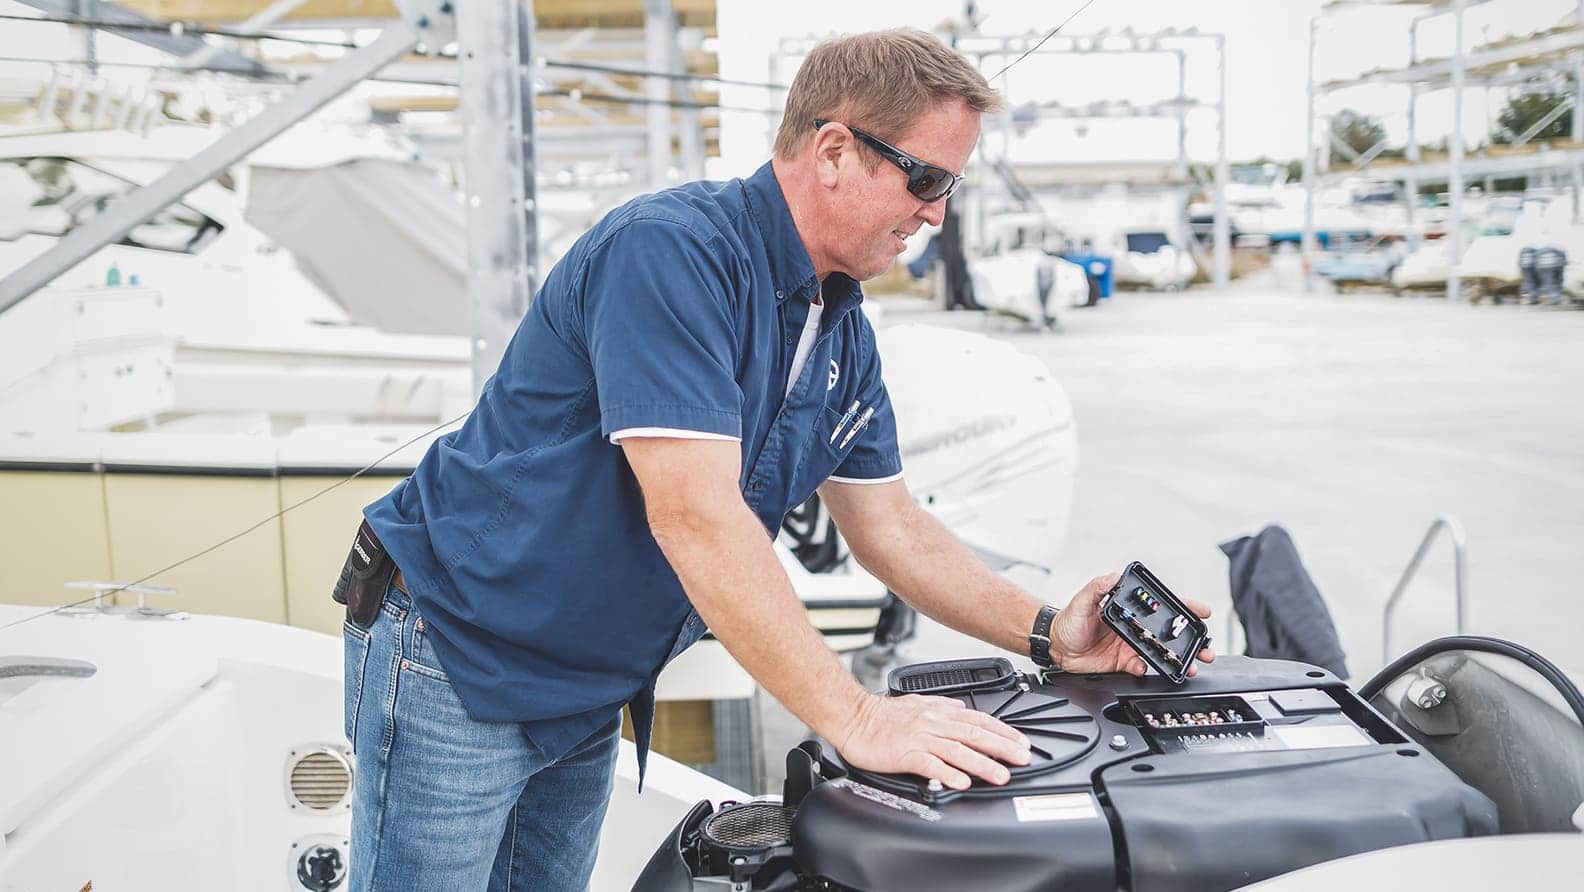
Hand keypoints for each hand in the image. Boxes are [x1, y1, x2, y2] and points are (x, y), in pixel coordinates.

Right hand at [832, 692, 1031, 790]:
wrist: (853, 718)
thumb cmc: (881, 715)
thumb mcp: (917, 702)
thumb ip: (941, 706)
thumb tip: (961, 708)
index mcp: (938, 712)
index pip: (979, 720)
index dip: (1003, 731)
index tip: (1020, 743)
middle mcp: (933, 723)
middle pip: (975, 734)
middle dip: (1003, 748)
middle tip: (1022, 759)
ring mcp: (920, 738)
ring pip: (958, 750)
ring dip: (982, 764)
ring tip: (1000, 776)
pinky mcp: (905, 753)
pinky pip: (931, 764)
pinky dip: (948, 773)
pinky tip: (961, 782)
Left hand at [1053, 573, 1215, 676]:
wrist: (1055, 646)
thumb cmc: (1068, 619)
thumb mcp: (1082, 599)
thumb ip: (1099, 587)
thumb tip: (1114, 576)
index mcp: (1129, 609)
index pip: (1161, 607)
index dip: (1184, 608)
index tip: (1202, 611)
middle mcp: (1134, 627)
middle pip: (1168, 633)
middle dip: (1191, 640)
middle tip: (1206, 648)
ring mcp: (1131, 645)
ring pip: (1161, 653)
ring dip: (1178, 659)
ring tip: (1191, 665)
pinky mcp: (1124, 662)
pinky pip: (1142, 668)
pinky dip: (1146, 669)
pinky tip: (1143, 666)